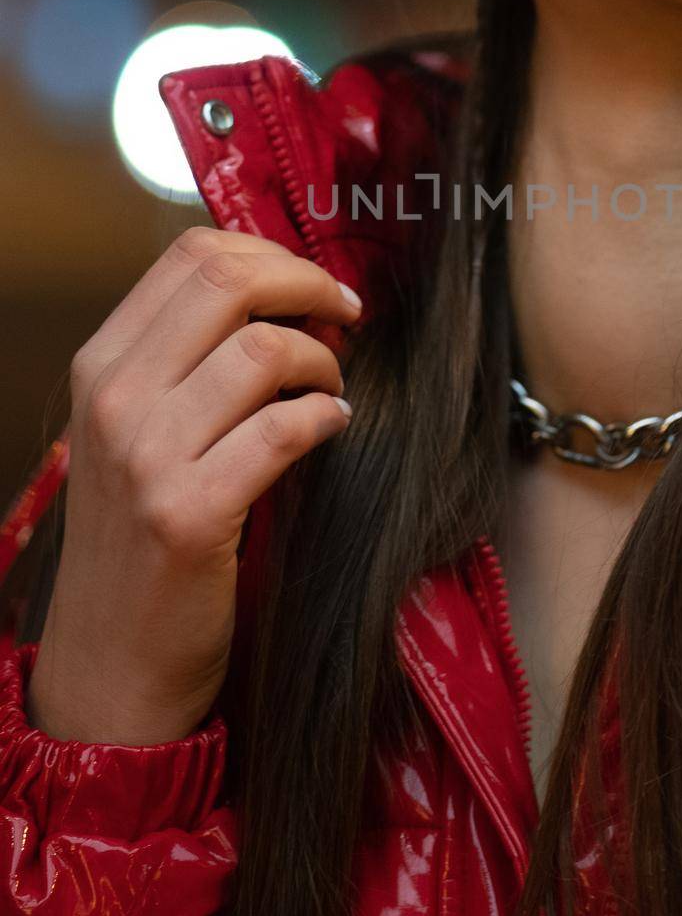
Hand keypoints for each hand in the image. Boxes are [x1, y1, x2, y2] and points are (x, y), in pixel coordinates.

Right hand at [26, 226, 361, 744]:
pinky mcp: (190, 515)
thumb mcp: (135, 431)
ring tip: (332, 390)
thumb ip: (187, 361)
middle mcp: (114, 399)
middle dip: (309, 285)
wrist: (112, 660)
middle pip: (229, 283)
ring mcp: (145, 458)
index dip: (272, 255)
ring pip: (263, 351)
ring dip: (323, 362)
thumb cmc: (140, 535)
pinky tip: (333, 428)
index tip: (313, 286)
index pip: (192, 256)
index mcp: (100, 364)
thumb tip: (285, 292)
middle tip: (346, 316)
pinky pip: (284, 428)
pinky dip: (327, 417)